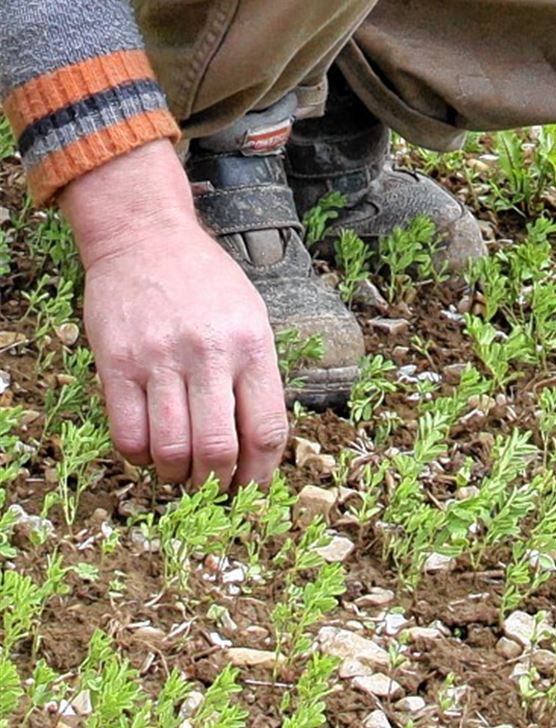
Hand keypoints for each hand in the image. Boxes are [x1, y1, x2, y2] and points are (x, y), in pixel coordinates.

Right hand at [59, 140, 287, 490]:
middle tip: (211, 489)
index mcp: (251, 343)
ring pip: (171, 451)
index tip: (251, 491)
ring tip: (178, 471)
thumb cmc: (203, 282)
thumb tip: (258, 448)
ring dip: (177, 477)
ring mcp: (160, 358)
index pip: (267, 429)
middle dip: (216, 485)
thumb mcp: (249, 315)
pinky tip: (147, 448)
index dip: (260, 476)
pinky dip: (139, 458)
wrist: (146, 237)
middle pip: (218, 451)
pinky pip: (128, 436)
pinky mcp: (117, 363)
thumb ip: (255, 375)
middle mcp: (209, 352)